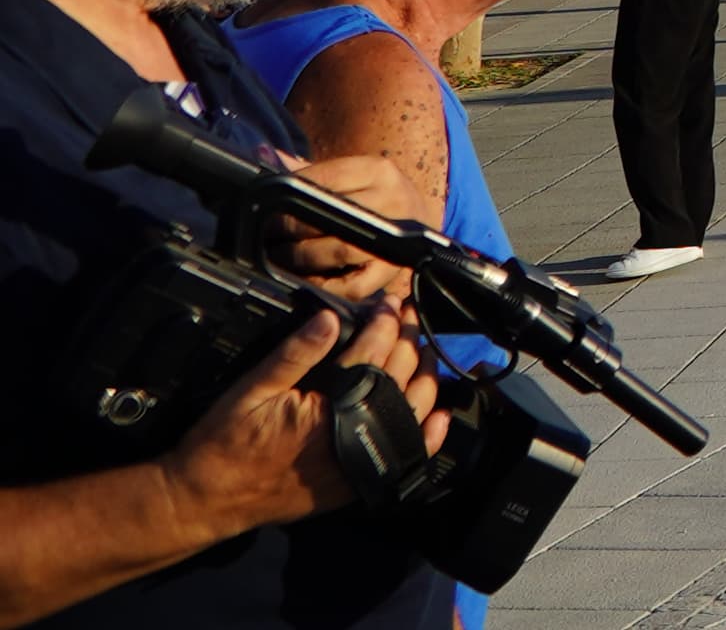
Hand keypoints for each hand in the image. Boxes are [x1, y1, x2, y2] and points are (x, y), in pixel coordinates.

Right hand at [157, 301, 450, 533]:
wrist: (207, 501)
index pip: (372, 352)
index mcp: (328, 406)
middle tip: (405, 317)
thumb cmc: (222, 445)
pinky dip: (430, 434)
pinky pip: (409, 455)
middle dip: (407, 340)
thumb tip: (330, 316)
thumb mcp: (250, 390)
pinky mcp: (360, 481)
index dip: (385, 322)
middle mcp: (354, 433)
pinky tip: (439, 414)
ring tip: (419, 350)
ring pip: (415, 409)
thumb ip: (294, 354)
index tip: (390, 302)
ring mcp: (362, 460)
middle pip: (400, 375)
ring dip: (424, 375)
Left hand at [265, 152, 430, 305]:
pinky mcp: (393, 270)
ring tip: (278, 257)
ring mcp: (397, 238)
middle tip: (265, 235)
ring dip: (301, 257)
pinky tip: (306, 279)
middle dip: (289, 229)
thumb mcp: (349, 174)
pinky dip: (323, 286)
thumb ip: (307, 169)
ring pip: (339, 250)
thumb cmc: (371, 195)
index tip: (267, 205)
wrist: (417, 217)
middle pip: (330, 217)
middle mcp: (394, 199)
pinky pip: (353, 285)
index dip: (290, 195)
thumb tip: (262, 155)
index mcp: (379, 170)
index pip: (325, 178)